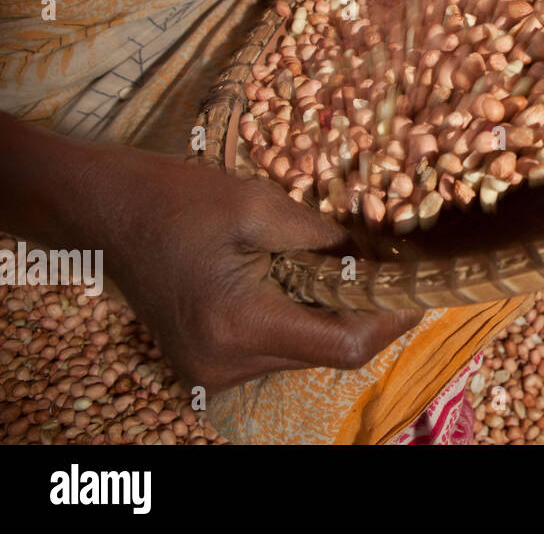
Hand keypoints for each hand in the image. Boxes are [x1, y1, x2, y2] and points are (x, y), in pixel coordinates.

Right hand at [9, 125, 424, 393]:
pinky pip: (274, 349)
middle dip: (364, 312)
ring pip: (302, 354)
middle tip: (387, 267)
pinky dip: (297, 318)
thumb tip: (384, 258)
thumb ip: (327, 237)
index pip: (344, 347)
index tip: (418, 288)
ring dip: (329, 315)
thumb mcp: (260, 204)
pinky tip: (296, 279)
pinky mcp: (204, 364)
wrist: (99, 210)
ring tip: (334, 265)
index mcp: (239, 325)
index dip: (391, 320)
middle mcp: (225, 364)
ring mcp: (210, 372)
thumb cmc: (174, 198)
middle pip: (326, 354)